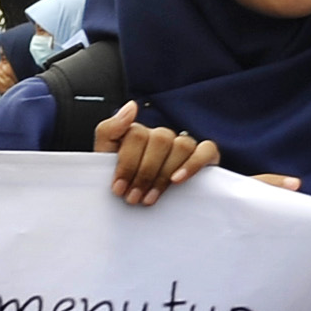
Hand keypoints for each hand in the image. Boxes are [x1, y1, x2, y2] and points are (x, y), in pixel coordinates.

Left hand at [94, 101, 221, 204]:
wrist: (138, 205)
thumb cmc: (124, 183)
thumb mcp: (105, 158)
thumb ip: (108, 130)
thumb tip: (131, 106)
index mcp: (138, 134)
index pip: (136, 135)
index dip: (126, 164)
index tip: (118, 188)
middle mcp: (162, 135)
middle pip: (159, 140)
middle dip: (143, 173)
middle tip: (133, 197)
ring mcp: (184, 143)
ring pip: (180, 146)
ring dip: (163, 175)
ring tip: (149, 198)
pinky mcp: (205, 154)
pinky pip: (206, 150)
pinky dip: (192, 164)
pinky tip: (177, 180)